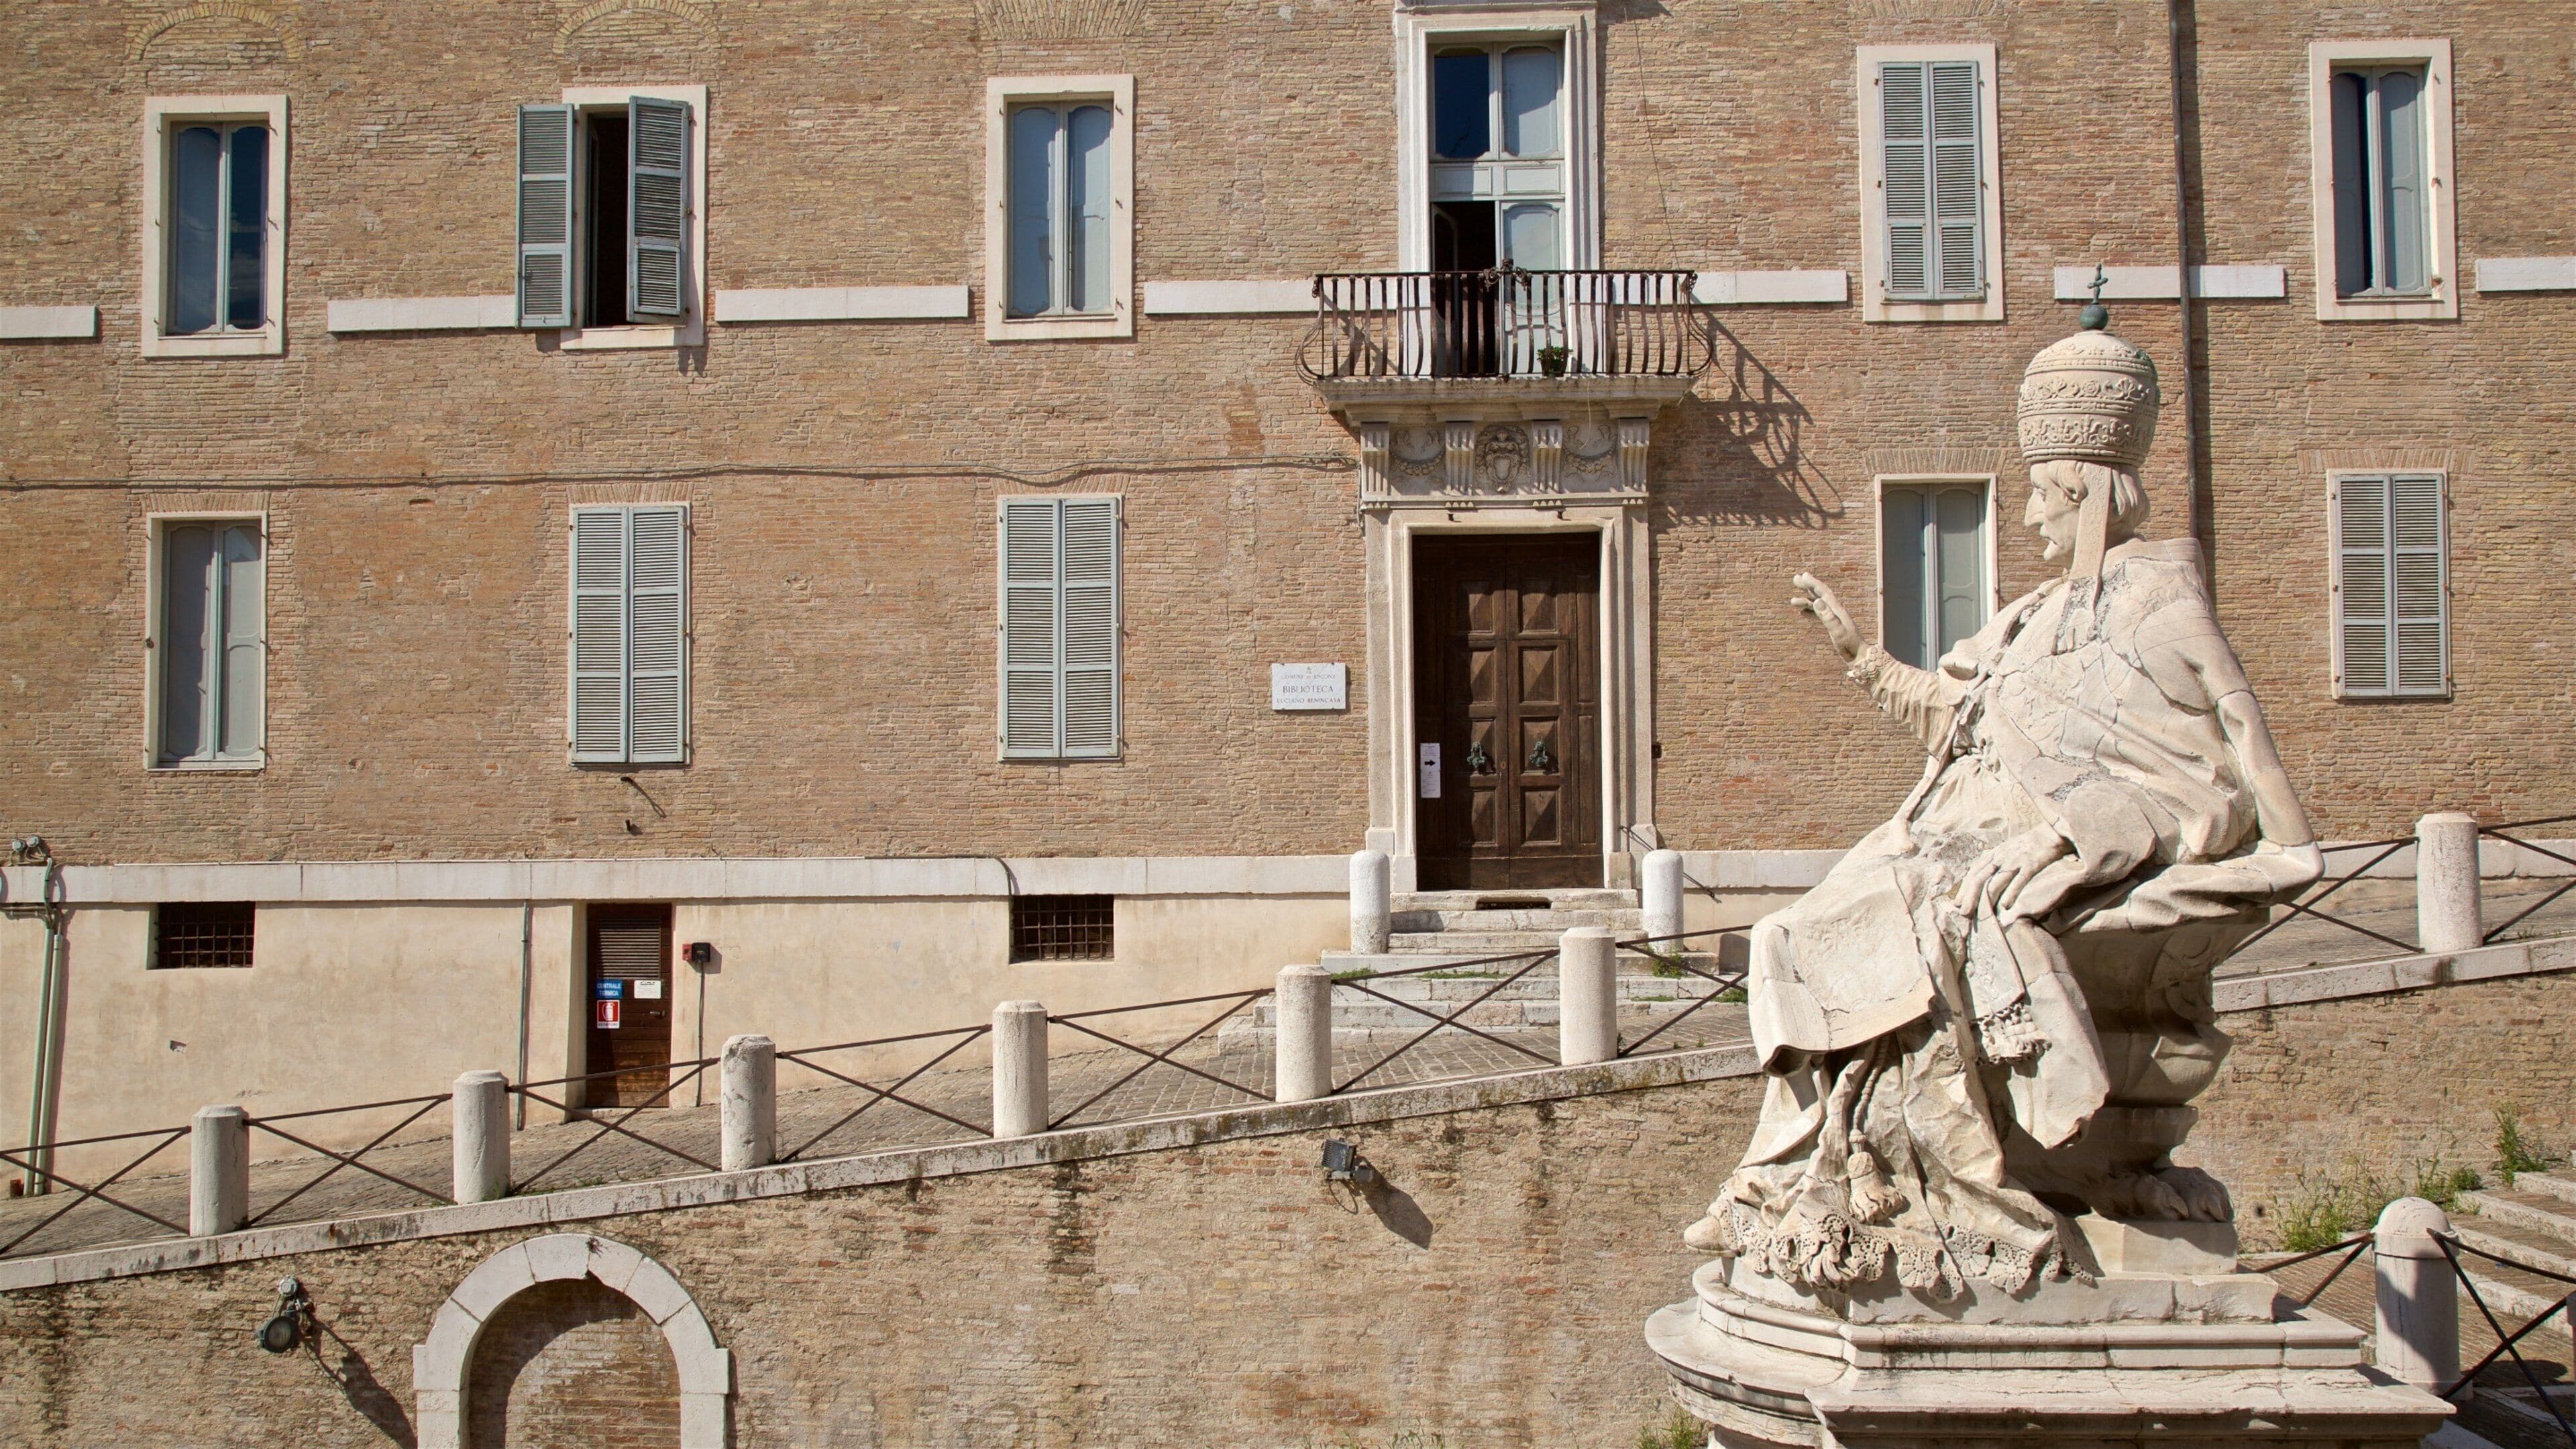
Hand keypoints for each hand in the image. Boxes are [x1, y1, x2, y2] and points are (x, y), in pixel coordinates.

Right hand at [1789, 572, 1863, 660]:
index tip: (1803, 575)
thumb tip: (1816, 601)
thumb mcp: (1837, 631)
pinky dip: (1810, 611)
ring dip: (1806, 600)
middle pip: (1820, 594)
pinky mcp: (1833, 625)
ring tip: (1792, 601)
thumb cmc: (1849, 645)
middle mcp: (1836, 611)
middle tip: (1795, 579)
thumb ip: (1828, 617)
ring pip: (1818, 604)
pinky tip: (1802, 613)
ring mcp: (1834, 617)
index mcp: (1837, 610)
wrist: (1858, 655)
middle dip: (1808, 586)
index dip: (1813, 583)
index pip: (1824, 592)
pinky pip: (1819, 614)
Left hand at [1956, 828, 2073, 917]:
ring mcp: (2015, 860)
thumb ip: (1993, 864)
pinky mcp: (2031, 864)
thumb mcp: (2005, 851)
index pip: (1973, 872)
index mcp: (1993, 854)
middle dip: (1970, 896)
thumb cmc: (2026, 846)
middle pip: (1980, 877)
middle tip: (1963, 912)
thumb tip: (1980, 882)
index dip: (1964, 888)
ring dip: (1986, 898)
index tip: (1956, 903)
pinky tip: (2006, 905)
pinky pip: (2020, 879)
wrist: (2050, 834)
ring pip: (1996, 880)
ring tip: (1980, 914)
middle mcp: (2001, 856)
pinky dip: (2012, 892)